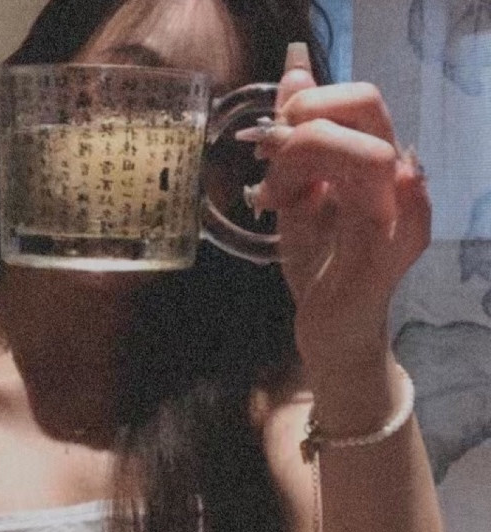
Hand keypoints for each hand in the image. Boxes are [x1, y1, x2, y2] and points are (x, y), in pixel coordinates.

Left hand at [239, 46, 429, 378]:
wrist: (331, 330)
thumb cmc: (319, 265)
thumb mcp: (296, 197)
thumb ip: (294, 143)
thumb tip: (295, 70)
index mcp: (373, 163)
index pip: (355, 99)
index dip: (306, 101)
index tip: (266, 137)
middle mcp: (395, 180)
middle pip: (367, 105)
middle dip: (302, 120)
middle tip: (266, 154)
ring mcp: (399, 215)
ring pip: (366, 151)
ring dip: (301, 161)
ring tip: (270, 194)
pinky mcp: (388, 253)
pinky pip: (382, 206)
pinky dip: (316, 193)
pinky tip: (281, 205)